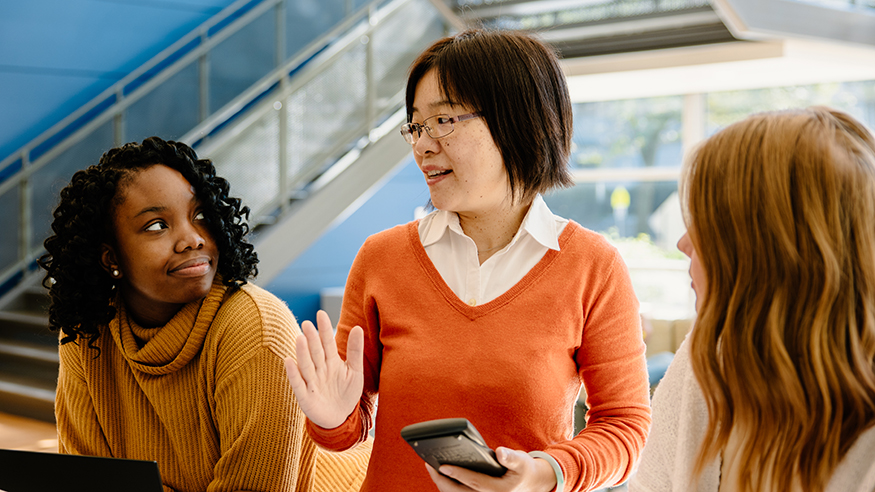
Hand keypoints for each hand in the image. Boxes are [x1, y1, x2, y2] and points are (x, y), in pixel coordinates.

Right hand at [284, 310, 364, 428]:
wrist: (341, 418)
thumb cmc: (347, 393)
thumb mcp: (354, 371)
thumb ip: (355, 350)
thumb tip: (357, 327)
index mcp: (331, 362)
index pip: (327, 342)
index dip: (324, 329)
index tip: (321, 314)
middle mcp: (319, 369)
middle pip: (315, 352)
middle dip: (311, 338)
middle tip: (307, 324)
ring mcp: (311, 382)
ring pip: (306, 365)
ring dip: (302, 353)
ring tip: (300, 338)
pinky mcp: (305, 396)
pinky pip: (298, 383)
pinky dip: (293, 373)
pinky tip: (289, 361)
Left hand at [425, 447, 557, 491]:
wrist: (531, 484)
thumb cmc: (524, 470)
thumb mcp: (522, 461)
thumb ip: (511, 457)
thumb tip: (500, 452)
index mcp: (498, 490)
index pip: (473, 482)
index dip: (457, 474)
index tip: (442, 466)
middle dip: (441, 480)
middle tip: (428, 464)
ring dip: (442, 484)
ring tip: (431, 467)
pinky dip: (449, 486)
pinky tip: (441, 474)